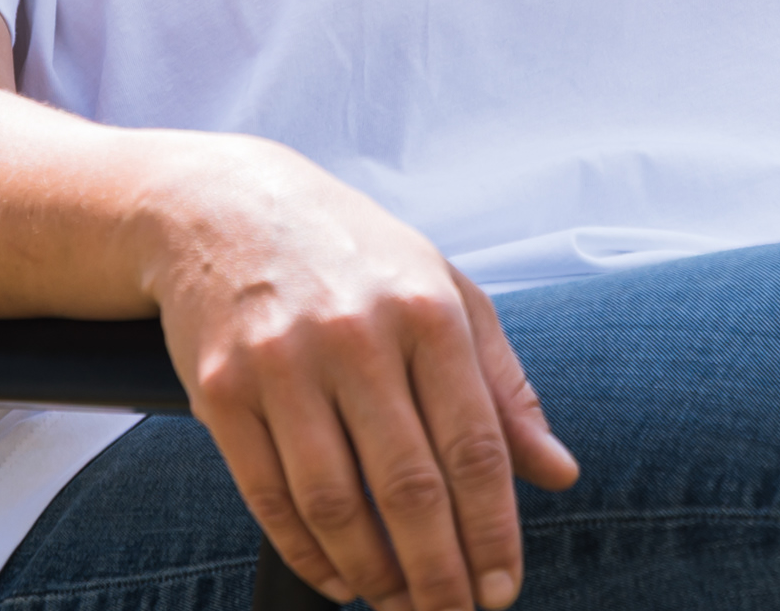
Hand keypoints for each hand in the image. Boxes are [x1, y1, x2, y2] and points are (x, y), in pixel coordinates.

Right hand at [143, 142, 581, 608]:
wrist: (224, 208)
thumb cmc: (353, 256)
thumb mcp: (446, 294)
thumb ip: (505, 387)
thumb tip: (558, 473)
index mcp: (428, 311)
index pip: (476, 446)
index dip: (494, 532)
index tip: (502, 588)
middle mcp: (356, 336)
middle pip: (409, 488)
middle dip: (439, 574)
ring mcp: (283, 364)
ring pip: (336, 504)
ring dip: (373, 574)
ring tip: (400, 603)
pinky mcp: (222, 391)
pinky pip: (269, 497)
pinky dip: (307, 553)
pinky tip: (339, 577)